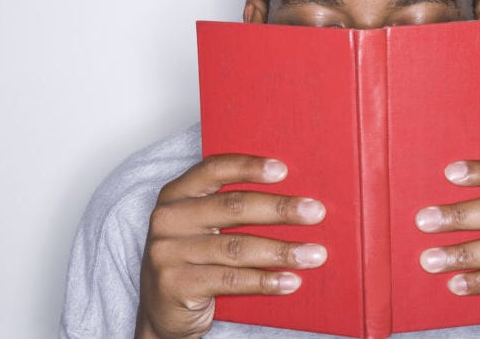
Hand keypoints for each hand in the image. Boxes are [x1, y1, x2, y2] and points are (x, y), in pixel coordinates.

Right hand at [135, 154, 327, 338]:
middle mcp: (168, 219)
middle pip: (233, 207)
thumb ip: (231, 210)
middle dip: (280, 209)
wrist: (163, 311)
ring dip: (282, 251)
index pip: (214, 169)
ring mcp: (169, 253)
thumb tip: (294, 201)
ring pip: (237, 247)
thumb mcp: (202, 227)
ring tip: (314, 254)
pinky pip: (231, 280)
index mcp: (176, 194)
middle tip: (315, 213)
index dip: (249, 167)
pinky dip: (266, 281)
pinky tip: (290, 281)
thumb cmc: (194, 260)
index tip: (284, 170)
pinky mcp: (176, 285)